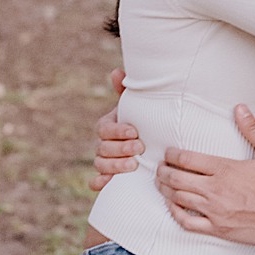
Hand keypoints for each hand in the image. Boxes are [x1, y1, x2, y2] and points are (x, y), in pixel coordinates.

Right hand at [90, 68, 138, 190]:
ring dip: (114, 165)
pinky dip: (99, 183)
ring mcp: (105, 161)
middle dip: (120, 148)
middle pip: (102, 147)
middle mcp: (104, 144)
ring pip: (100, 164)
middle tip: (139, 147)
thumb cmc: (149, 123)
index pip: (104, 128)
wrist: (158, 145)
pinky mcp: (109, 177)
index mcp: (110, 126)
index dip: (117, 131)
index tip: (134, 131)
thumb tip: (116, 71)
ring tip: (133, 165)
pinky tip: (108, 183)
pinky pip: (95, 182)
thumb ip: (128, 92)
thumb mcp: (141, 107)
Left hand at [154, 105, 254, 244]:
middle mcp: (214, 189)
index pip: (187, 159)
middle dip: (163, 171)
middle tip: (160, 168)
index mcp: (225, 169)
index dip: (172, 155)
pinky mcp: (216, 227)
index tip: (169, 153)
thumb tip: (240, 109)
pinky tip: (172, 207)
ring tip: (161, 184)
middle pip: (176, 178)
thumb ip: (253, 129)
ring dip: (165, 189)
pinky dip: (174, 213)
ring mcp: (213, 210)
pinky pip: (186, 221)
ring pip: (177, 198)